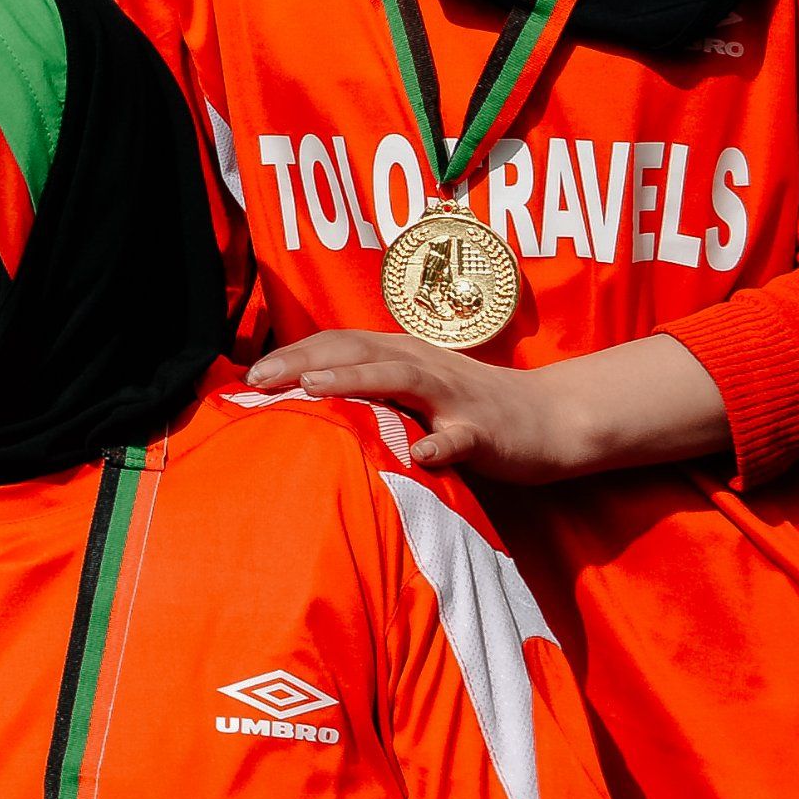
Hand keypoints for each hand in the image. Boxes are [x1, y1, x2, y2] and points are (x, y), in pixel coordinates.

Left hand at [245, 329, 601, 480]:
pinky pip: (460, 436)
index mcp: (400, 353)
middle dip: (304, 360)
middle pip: (357, 351)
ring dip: (356, 381)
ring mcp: (454, 395)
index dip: (292, 353)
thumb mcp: (413, 391)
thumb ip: (369, 391)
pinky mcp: (484, 430)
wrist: (549, 419)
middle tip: (259, 379)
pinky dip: (439, 443)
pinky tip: (420, 454)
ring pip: (401, 379)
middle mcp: (422, 364)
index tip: (249, 373)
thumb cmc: (468, 408)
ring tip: (313, 389)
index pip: (337, 343)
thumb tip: (302, 400)